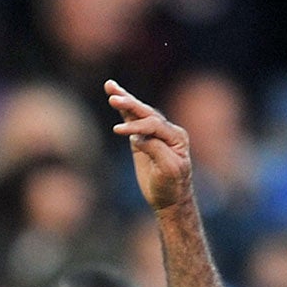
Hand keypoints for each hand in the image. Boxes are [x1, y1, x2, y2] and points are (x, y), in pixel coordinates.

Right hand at [107, 79, 194, 211]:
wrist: (171, 200)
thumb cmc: (171, 187)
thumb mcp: (168, 170)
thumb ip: (156, 150)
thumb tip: (137, 138)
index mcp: (176, 137)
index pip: (154, 125)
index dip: (137, 126)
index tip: (118, 131)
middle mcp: (167, 131)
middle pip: (146, 113)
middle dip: (130, 104)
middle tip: (113, 97)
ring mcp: (155, 133)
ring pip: (139, 112)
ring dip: (125, 99)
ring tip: (110, 86)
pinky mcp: (144, 138)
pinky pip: (133, 120)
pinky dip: (124, 110)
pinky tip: (114, 96)